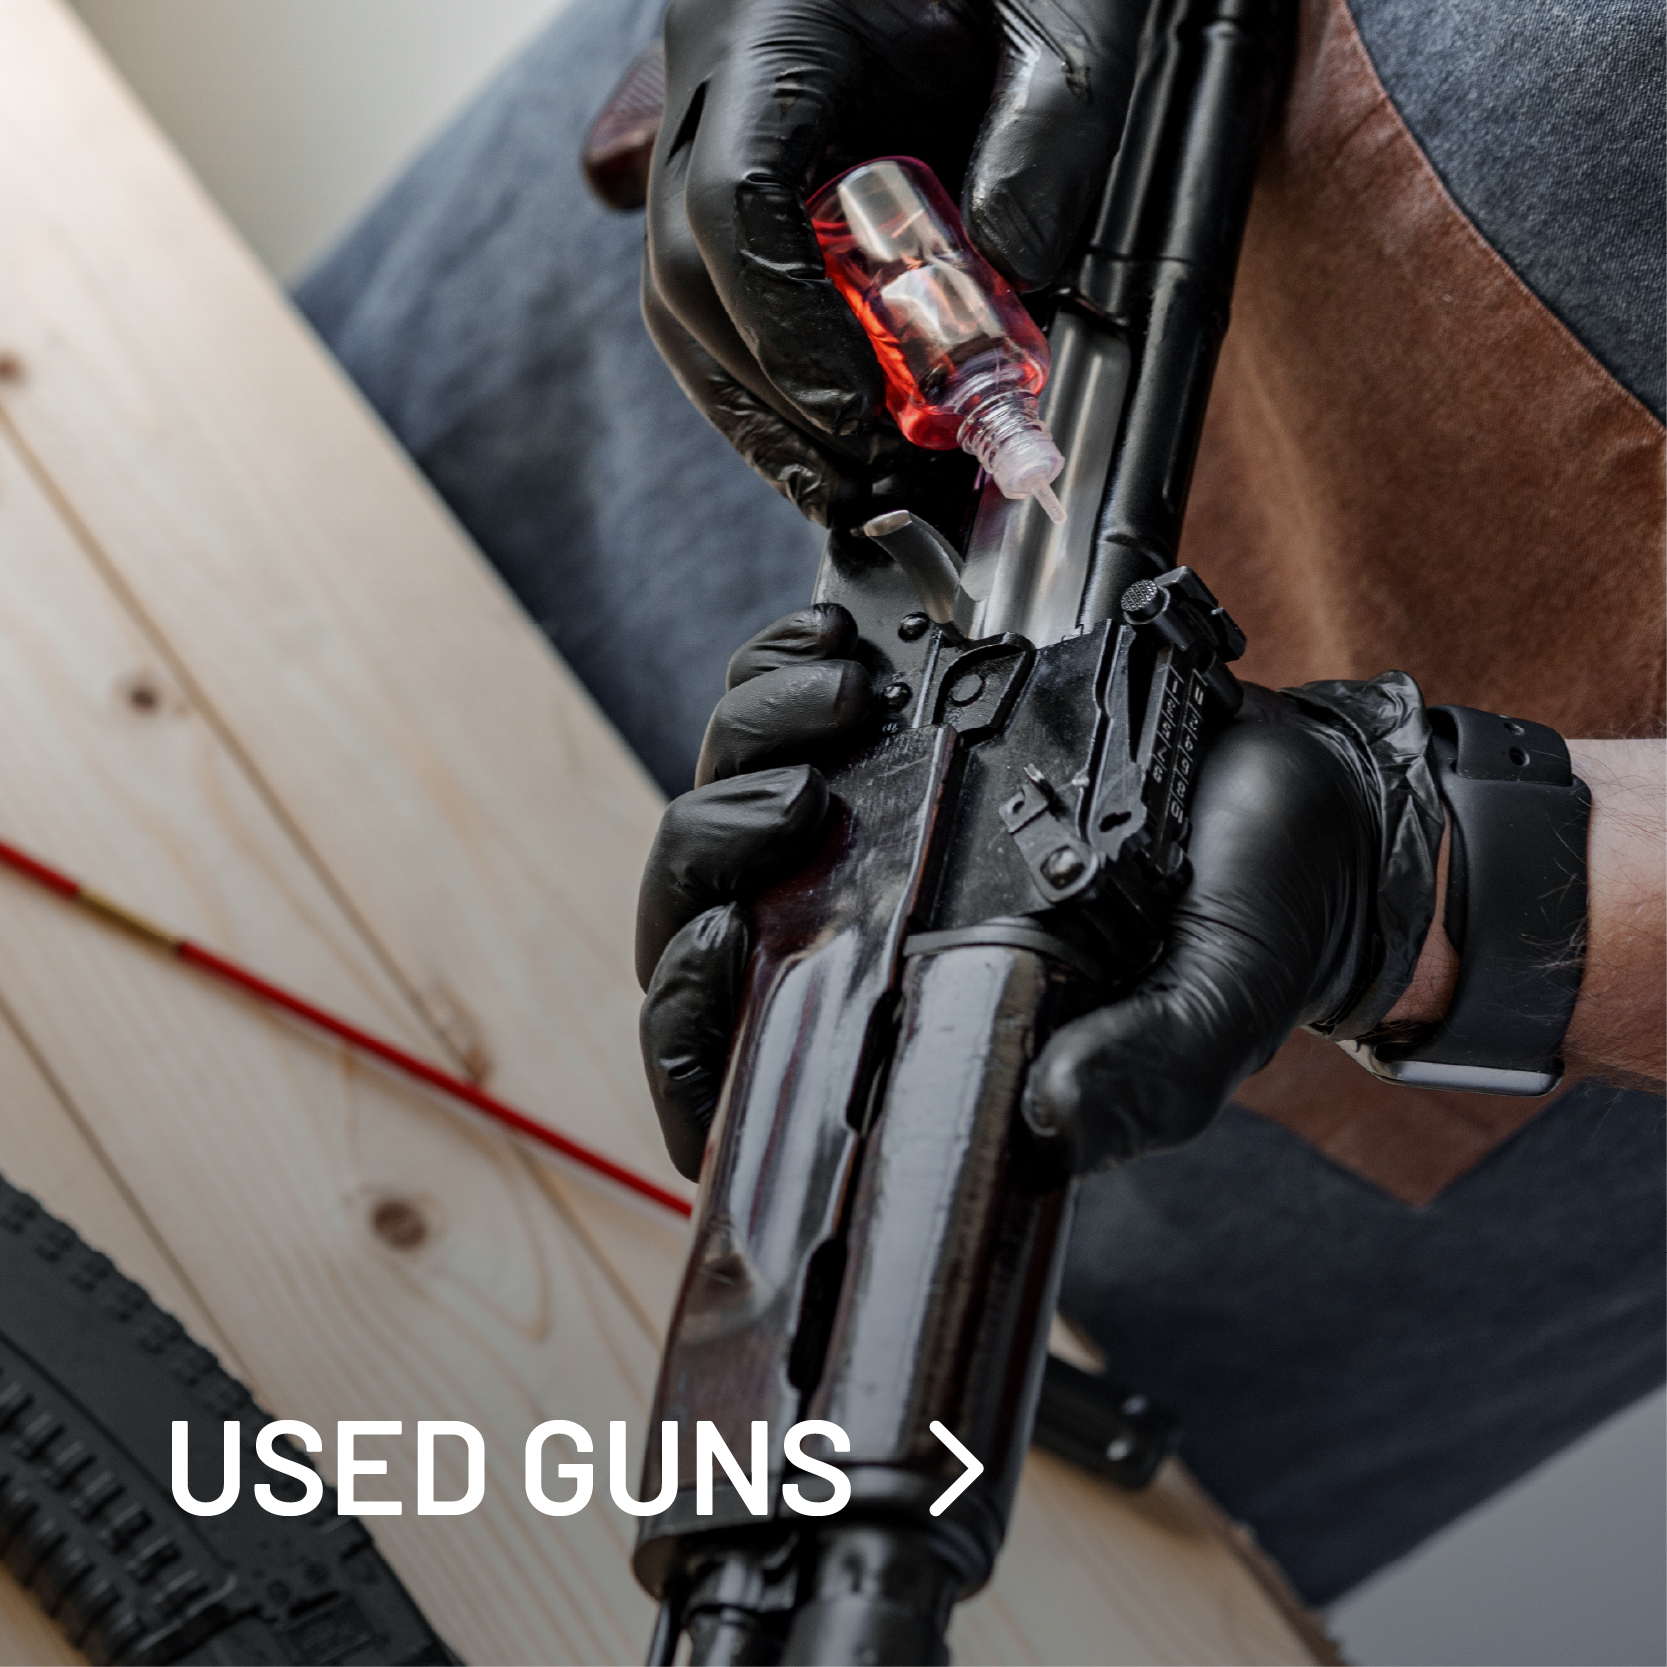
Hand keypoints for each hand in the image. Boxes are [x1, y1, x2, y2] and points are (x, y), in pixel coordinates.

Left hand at [635, 611, 1441, 1179]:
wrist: (1304, 789)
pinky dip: (776, 672)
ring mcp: (874, 842)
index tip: (720, 946)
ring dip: (746, 744)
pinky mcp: (898, 750)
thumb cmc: (1258, 912)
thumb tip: (1051, 1115)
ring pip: (723, 807)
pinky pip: (781, 712)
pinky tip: (829, 647)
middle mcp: (876, 941)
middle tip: (796, 801)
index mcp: (926, 1031)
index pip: (748, 1070)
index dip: (691, 1030)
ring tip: (843, 701)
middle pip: (700, 918)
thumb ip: (1151, 1069)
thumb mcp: (1217, 1002)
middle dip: (709, 856)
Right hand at [643, 0, 1142, 524]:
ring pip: (678, 300)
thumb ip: (1050, 126)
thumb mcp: (1060, 8)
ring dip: (756, 410)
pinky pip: (709, 294)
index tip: (856, 411)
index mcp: (769, 29)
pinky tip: (822, 436)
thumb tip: (1012, 272)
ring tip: (843, 484)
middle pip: (679, 270)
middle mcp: (706, 85)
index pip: (730, 197)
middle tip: (864, 476)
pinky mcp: (722, 174)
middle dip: (767, 395)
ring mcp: (701, 132)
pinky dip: (763, 378)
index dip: (785, 323)